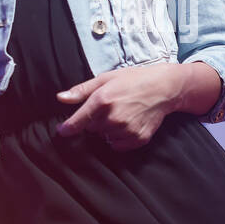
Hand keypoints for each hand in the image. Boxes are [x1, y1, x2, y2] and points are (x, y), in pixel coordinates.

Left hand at [54, 64, 180, 150]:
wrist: (164, 87)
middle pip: (91, 128)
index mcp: (103, 100)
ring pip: (104, 137)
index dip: (68, 128)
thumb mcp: (106, 78)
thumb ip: (81, 90)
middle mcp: (113, 117)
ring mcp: (126, 130)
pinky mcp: (137, 139)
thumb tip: (60, 98)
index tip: (62, 131)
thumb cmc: (133, 79)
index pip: (78, 121)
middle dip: (95, 120)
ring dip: (108, 129)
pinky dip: (119, 137)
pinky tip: (128, 123)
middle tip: (110, 107)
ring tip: (122, 113)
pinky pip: (118, 145)